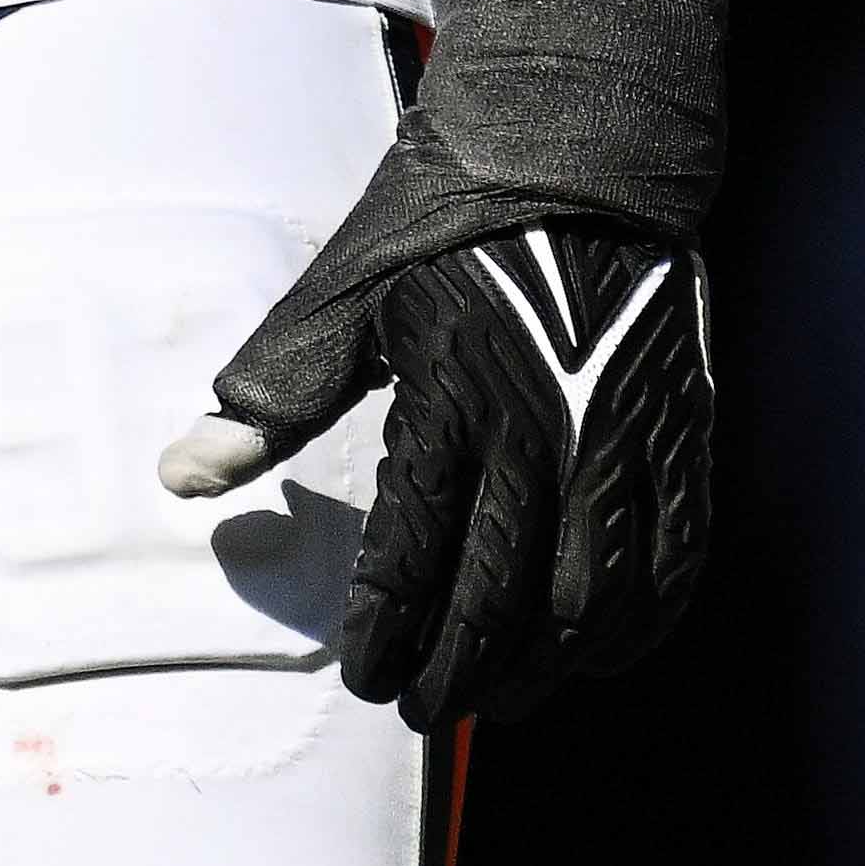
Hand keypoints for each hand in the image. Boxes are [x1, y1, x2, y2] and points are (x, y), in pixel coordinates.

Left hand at [171, 214, 711, 722]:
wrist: (576, 155)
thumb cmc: (439, 225)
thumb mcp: (340, 297)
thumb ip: (270, 399)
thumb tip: (183, 477)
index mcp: (452, 398)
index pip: (415, 555)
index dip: (388, 632)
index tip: (366, 679)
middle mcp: (547, 432)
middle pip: (507, 600)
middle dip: (459, 671)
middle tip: (421, 711)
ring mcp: (625, 442)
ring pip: (596, 603)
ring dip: (545, 669)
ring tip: (495, 696)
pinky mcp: (681, 440)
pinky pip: (672, 568)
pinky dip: (633, 631)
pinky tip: (590, 654)